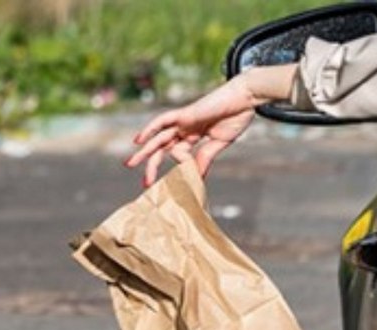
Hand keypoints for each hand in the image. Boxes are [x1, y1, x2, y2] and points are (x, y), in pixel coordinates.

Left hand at [124, 76, 256, 186]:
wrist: (245, 99)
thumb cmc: (236, 117)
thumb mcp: (219, 143)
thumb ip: (205, 157)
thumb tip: (197, 177)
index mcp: (193, 134)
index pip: (179, 154)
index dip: (181, 170)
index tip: (187, 183)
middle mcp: (185, 128)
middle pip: (163, 148)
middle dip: (152, 164)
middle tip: (145, 183)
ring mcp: (184, 120)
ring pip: (159, 138)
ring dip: (145, 152)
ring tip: (130, 164)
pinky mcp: (185, 113)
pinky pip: (162, 121)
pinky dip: (150, 129)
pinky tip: (138, 140)